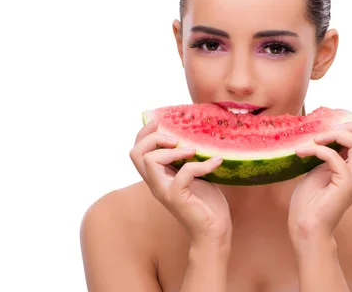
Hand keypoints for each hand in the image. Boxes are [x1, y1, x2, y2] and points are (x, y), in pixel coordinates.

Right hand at [129, 119, 231, 246]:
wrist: (214, 230)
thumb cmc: (206, 203)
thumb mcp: (195, 174)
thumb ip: (187, 159)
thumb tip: (194, 135)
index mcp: (158, 176)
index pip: (137, 151)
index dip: (143, 133)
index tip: (157, 120)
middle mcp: (156, 183)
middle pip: (135, 153)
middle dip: (152, 138)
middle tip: (175, 139)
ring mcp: (164, 191)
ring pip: (149, 161)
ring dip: (172, 150)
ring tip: (192, 150)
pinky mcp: (177, 197)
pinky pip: (183, 173)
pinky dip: (201, 165)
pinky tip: (216, 163)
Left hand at [288, 114, 351, 241]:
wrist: (305, 226)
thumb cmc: (310, 201)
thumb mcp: (321, 169)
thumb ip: (331, 154)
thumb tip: (327, 132)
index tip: (347, 115)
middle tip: (328, 126)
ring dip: (334, 134)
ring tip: (314, 138)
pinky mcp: (346, 186)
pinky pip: (335, 157)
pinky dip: (317, 149)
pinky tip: (301, 152)